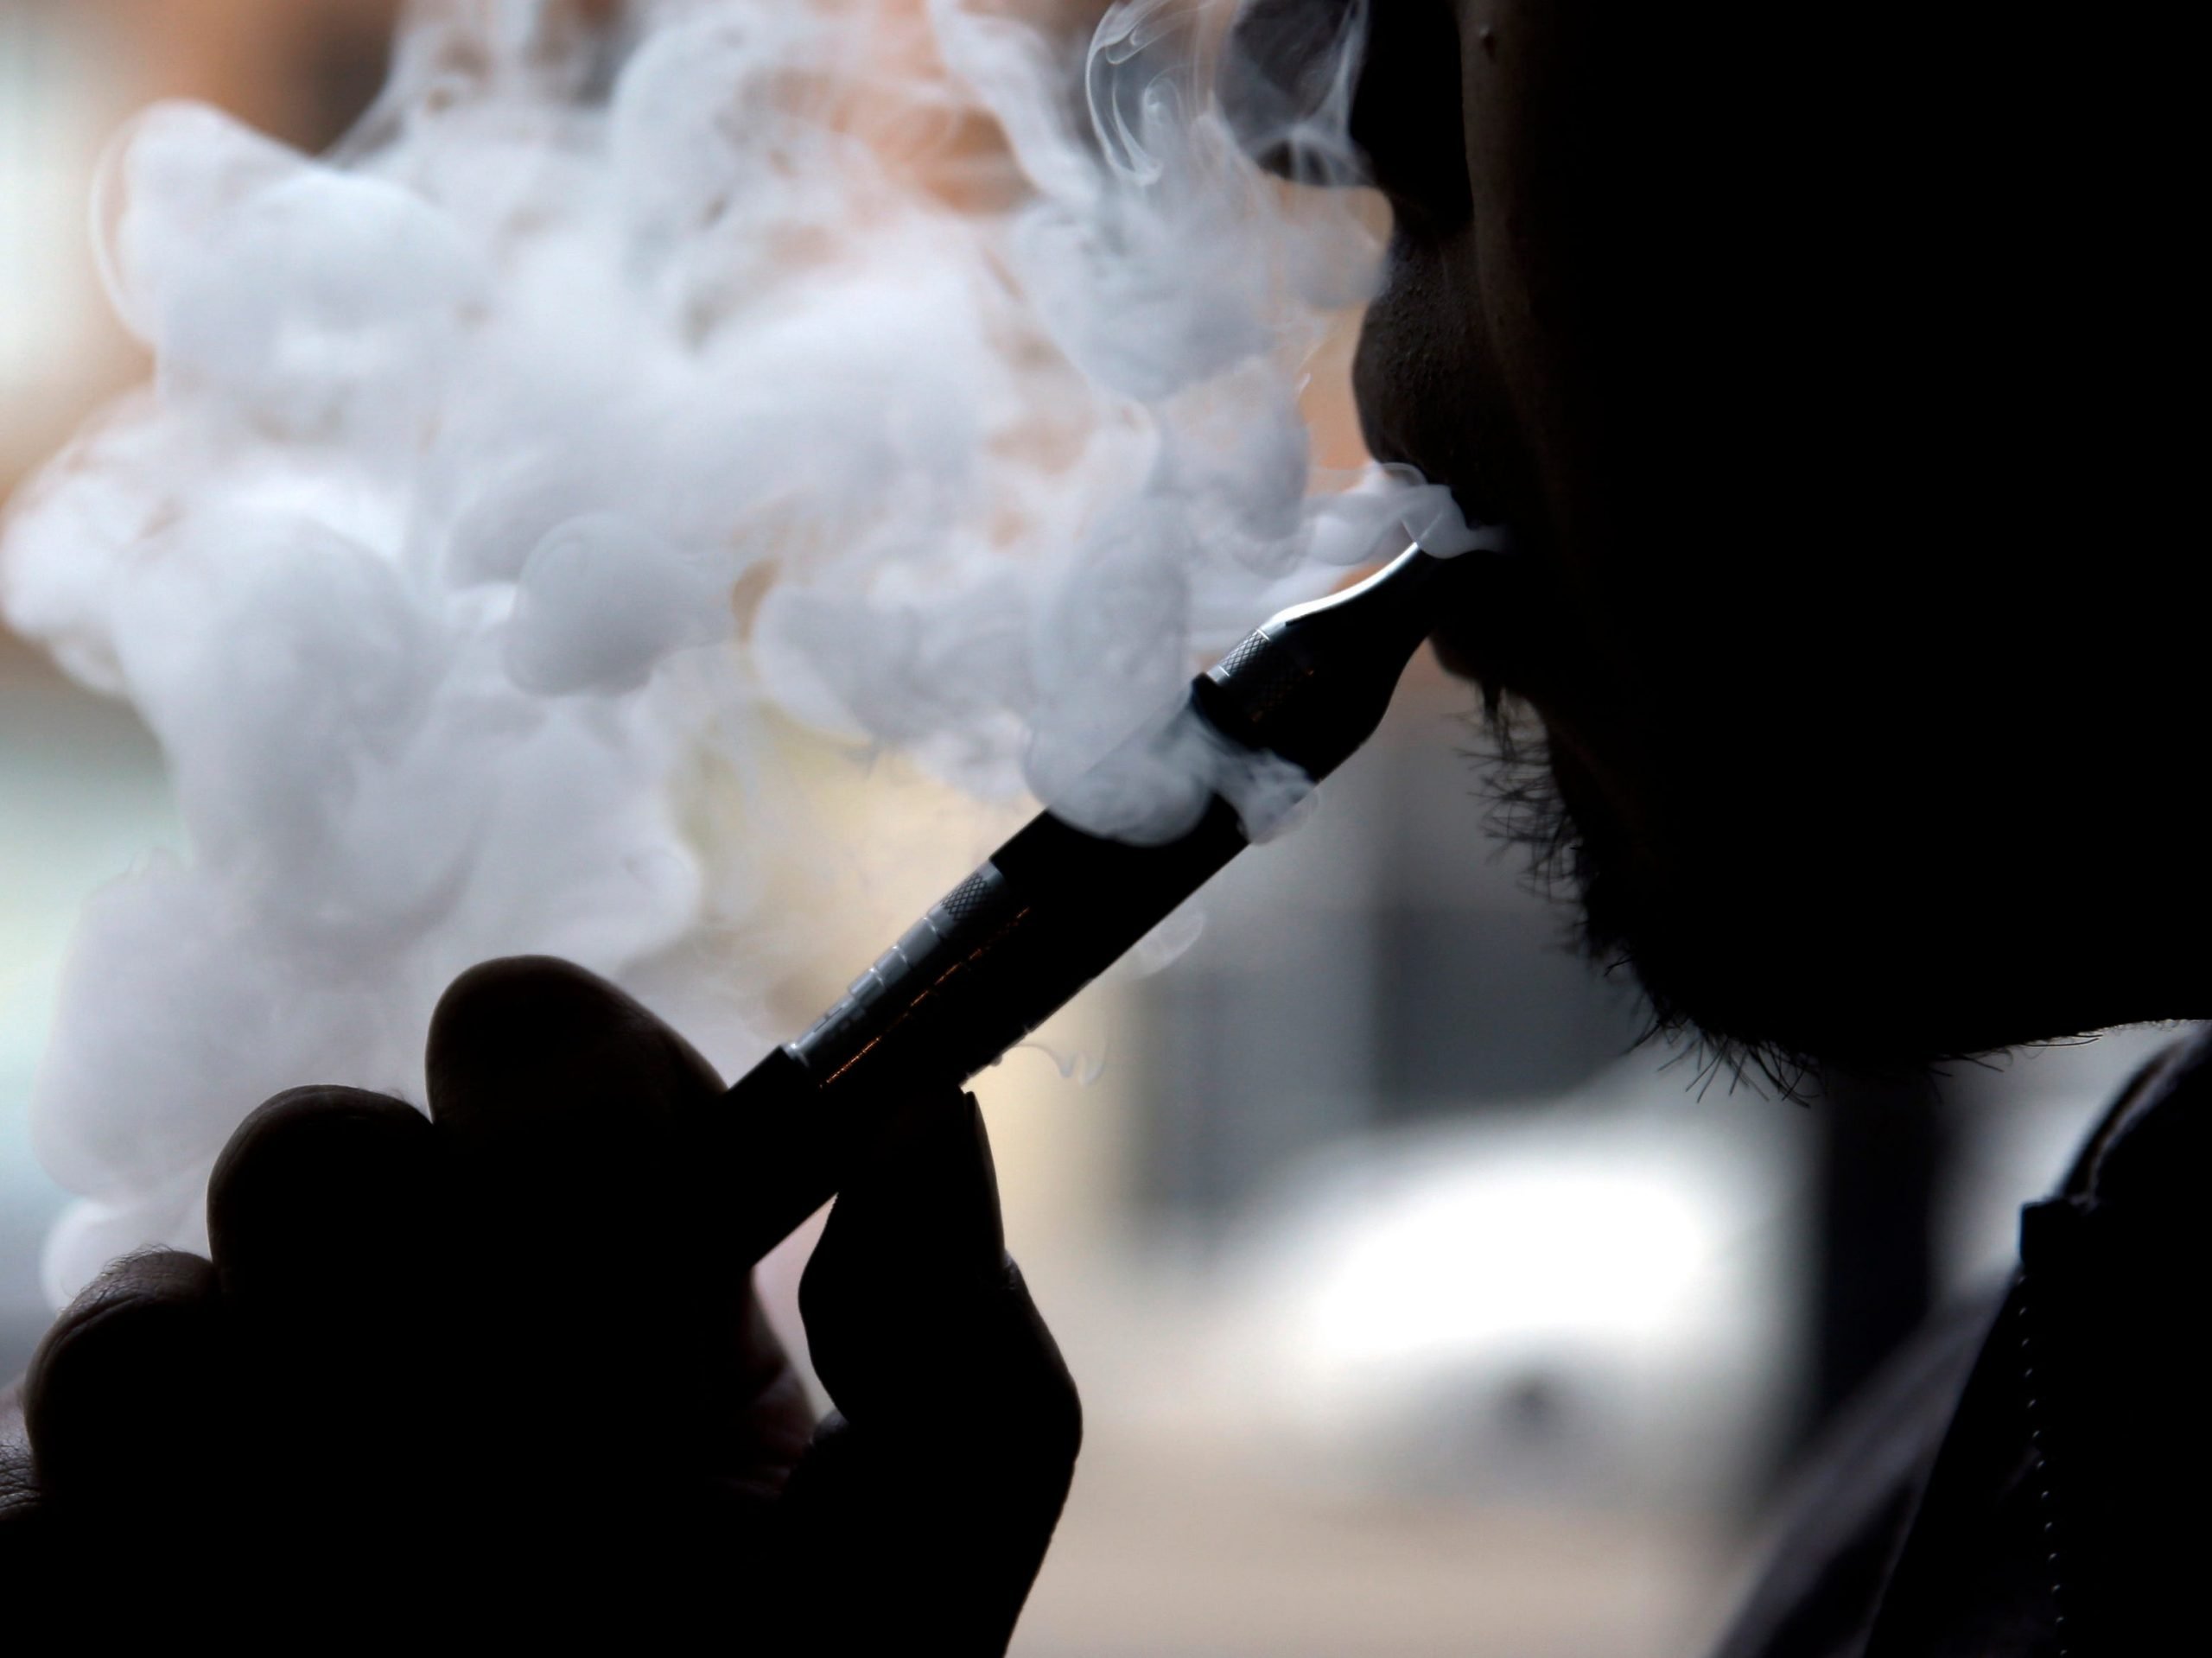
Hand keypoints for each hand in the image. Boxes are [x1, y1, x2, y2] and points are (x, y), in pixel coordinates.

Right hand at [0, 957, 1079, 1649]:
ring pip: (145, 1322)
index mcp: (600, 1263)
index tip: (655, 1203)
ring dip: (281, 1453)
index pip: (527, 1040)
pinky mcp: (81, 1563)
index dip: (568, 1086)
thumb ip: (962, 1354)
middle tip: (543, 1421)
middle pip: (317, 1149)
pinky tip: (273, 1628)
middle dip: (426, 1277)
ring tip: (417, 1573)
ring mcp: (227, 1439)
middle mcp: (400, 1312)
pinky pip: (39, 1514)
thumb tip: (928, 1123)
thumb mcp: (912, 1564)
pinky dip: (129, 1566)